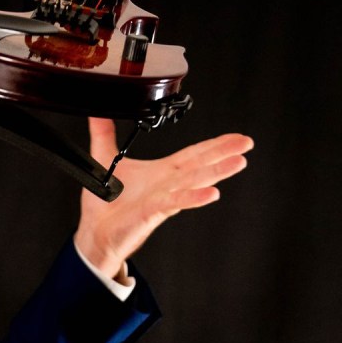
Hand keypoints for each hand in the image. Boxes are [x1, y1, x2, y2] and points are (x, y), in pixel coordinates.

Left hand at [75, 117, 254, 278]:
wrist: (95, 232)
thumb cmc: (105, 204)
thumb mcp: (104, 159)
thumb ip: (103, 133)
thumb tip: (98, 110)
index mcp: (162, 172)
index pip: (194, 154)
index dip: (215, 145)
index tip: (236, 137)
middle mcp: (168, 185)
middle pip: (201, 165)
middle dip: (224, 154)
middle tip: (246, 144)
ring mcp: (162, 198)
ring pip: (194, 182)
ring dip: (217, 172)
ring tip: (239, 162)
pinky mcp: (152, 211)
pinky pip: (175, 202)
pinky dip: (193, 197)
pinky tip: (212, 193)